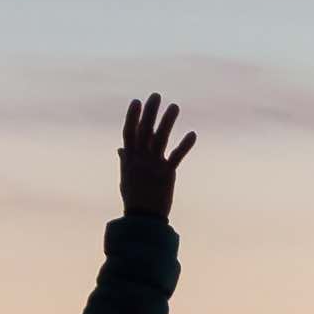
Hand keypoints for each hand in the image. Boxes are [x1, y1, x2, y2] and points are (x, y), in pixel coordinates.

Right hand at [117, 92, 195, 224]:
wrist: (143, 218)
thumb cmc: (134, 198)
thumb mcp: (126, 177)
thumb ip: (125, 160)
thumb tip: (120, 148)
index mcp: (129, 159)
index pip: (129, 132)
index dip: (133, 116)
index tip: (137, 101)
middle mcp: (140, 159)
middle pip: (144, 130)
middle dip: (150, 112)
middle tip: (156, 95)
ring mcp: (153, 165)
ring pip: (160, 138)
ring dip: (168, 121)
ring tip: (175, 106)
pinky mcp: (167, 174)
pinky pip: (176, 156)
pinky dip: (184, 145)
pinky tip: (192, 134)